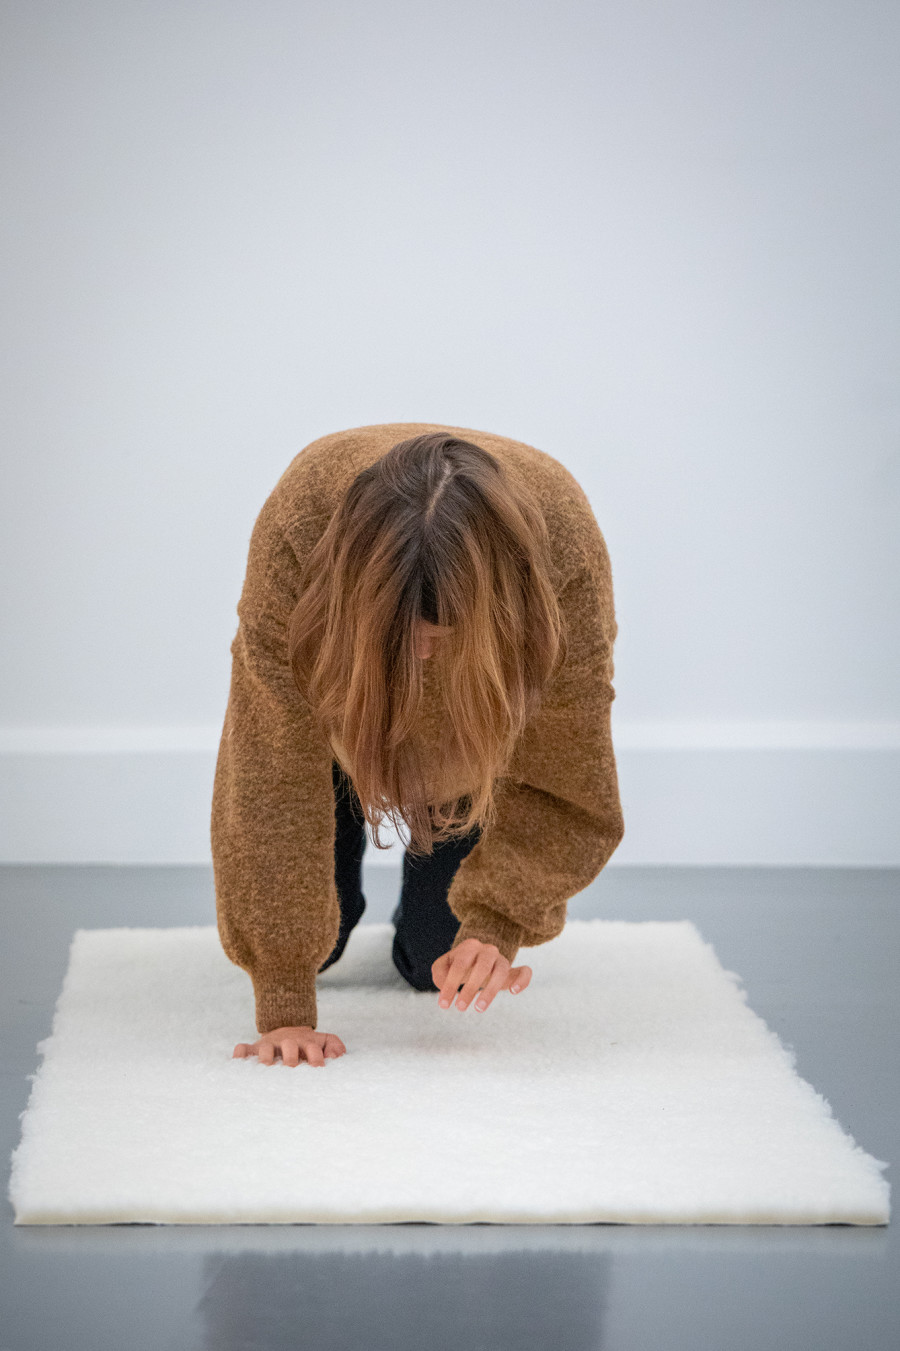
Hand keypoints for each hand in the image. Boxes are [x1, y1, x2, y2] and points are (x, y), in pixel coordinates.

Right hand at [232, 1025, 346, 1067]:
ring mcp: (270, 1045)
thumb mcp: (322, 1041)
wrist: (286, 1027)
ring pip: (266, 1049)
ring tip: (266, 1068)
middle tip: (292, 1071)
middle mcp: (287, 1042)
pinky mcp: (254, 1048)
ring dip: (266, 1058)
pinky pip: (244, 1049)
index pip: (313, 1049)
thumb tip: (338, 1057)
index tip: (319, 1072)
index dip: (316, 1059)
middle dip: (291, 1059)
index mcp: (306, 1042)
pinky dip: (240, 1054)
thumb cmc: (306, 1043)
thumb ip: (334, 1046)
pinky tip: (238, 1060)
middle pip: (289, 1047)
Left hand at [432, 938, 532, 1012]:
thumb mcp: (445, 965)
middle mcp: (488, 950)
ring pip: (502, 971)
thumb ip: (439, 971)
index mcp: (470, 946)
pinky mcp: (514, 971)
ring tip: (478, 1008)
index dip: (451, 984)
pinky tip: (514, 992)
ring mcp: (502, 960)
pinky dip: (522, 980)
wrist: (478, 958)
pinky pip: (524, 972)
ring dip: (490, 991)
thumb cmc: (459, 965)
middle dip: (470, 988)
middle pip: (482, 967)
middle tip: (459, 1008)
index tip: (443, 1005)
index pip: (460, 964)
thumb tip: (443, 982)